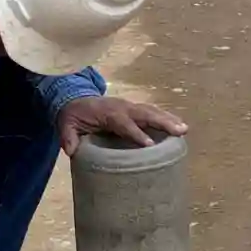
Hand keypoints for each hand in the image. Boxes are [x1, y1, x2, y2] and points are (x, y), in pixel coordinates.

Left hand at [57, 93, 186, 155]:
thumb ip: (68, 137)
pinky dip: (166, 118)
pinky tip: (178, 127)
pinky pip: (152, 112)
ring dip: (169, 119)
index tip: (150, 145)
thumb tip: (72, 151)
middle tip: (180, 131)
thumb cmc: (74, 115)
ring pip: (152, 111)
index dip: (136, 133)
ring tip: (184, 130)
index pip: (124, 123)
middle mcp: (122, 108)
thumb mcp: (66, 125)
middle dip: (163, 122)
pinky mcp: (134, 110)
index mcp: (108, 113)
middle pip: (145, 114)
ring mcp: (130, 107)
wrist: (75, 98)